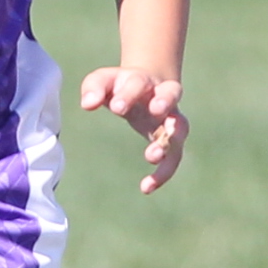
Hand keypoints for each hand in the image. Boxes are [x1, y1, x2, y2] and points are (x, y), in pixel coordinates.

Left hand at [78, 65, 185, 192]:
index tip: (115, 108)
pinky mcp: (172, 140)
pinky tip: (146, 188)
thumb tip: (88, 104)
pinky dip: (163, 173)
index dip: (129, 94)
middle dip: (165, 102)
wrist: (147, 86)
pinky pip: (174, 157)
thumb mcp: (103, 81)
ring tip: (152, 156)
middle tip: (155, 110)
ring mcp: (171, 117)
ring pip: (180, 128)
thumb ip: (94, 88)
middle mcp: (163, 96)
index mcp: (144, 80)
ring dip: (169, 141)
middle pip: (172, 94)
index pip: (138, 83)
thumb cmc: (120, 85)